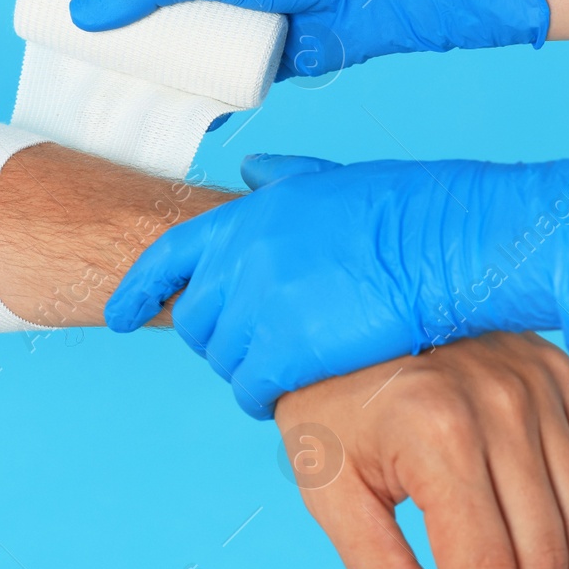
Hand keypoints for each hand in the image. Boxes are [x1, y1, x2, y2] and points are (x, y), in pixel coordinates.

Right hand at [67, 0, 549, 79]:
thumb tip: (82, 13)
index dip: (106, 5)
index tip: (71, 36)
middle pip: (159, 21)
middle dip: (129, 51)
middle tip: (91, 82)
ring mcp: (244, 21)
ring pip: (189, 55)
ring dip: (163, 80)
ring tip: (124, 106)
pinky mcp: (267, 58)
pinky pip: (221, 82)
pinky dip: (201, 101)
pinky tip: (175, 119)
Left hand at [104, 152, 568, 418]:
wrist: (449, 243)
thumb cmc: (409, 209)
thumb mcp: (332, 181)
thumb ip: (283, 185)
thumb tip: (252, 171)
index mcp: (247, 214)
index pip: (168, 257)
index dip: (140, 290)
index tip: (119, 315)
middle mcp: (241, 257)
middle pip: (197, 320)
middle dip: (218, 338)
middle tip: (256, 349)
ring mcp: (258, 305)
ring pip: (224, 360)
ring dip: (247, 371)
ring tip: (283, 370)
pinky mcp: (285, 352)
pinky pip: (252, 390)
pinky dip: (265, 398)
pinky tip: (289, 397)